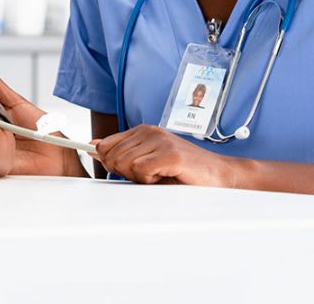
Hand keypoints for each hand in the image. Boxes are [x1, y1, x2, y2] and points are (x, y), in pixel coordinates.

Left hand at [94, 124, 237, 186]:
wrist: (220, 176)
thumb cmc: (184, 173)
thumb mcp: (148, 162)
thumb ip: (121, 153)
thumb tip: (93, 146)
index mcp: (141, 131)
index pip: (104, 145)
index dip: (111, 163)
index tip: (128, 171)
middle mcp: (149, 131)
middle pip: (112, 157)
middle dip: (126, 173)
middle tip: (151, 176)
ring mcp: (160, 140)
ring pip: (125, 164)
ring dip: (141, 178)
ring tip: (161, 176)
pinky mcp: (169, 153)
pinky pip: (141, 171)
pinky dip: (151, 181)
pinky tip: (166, 177)